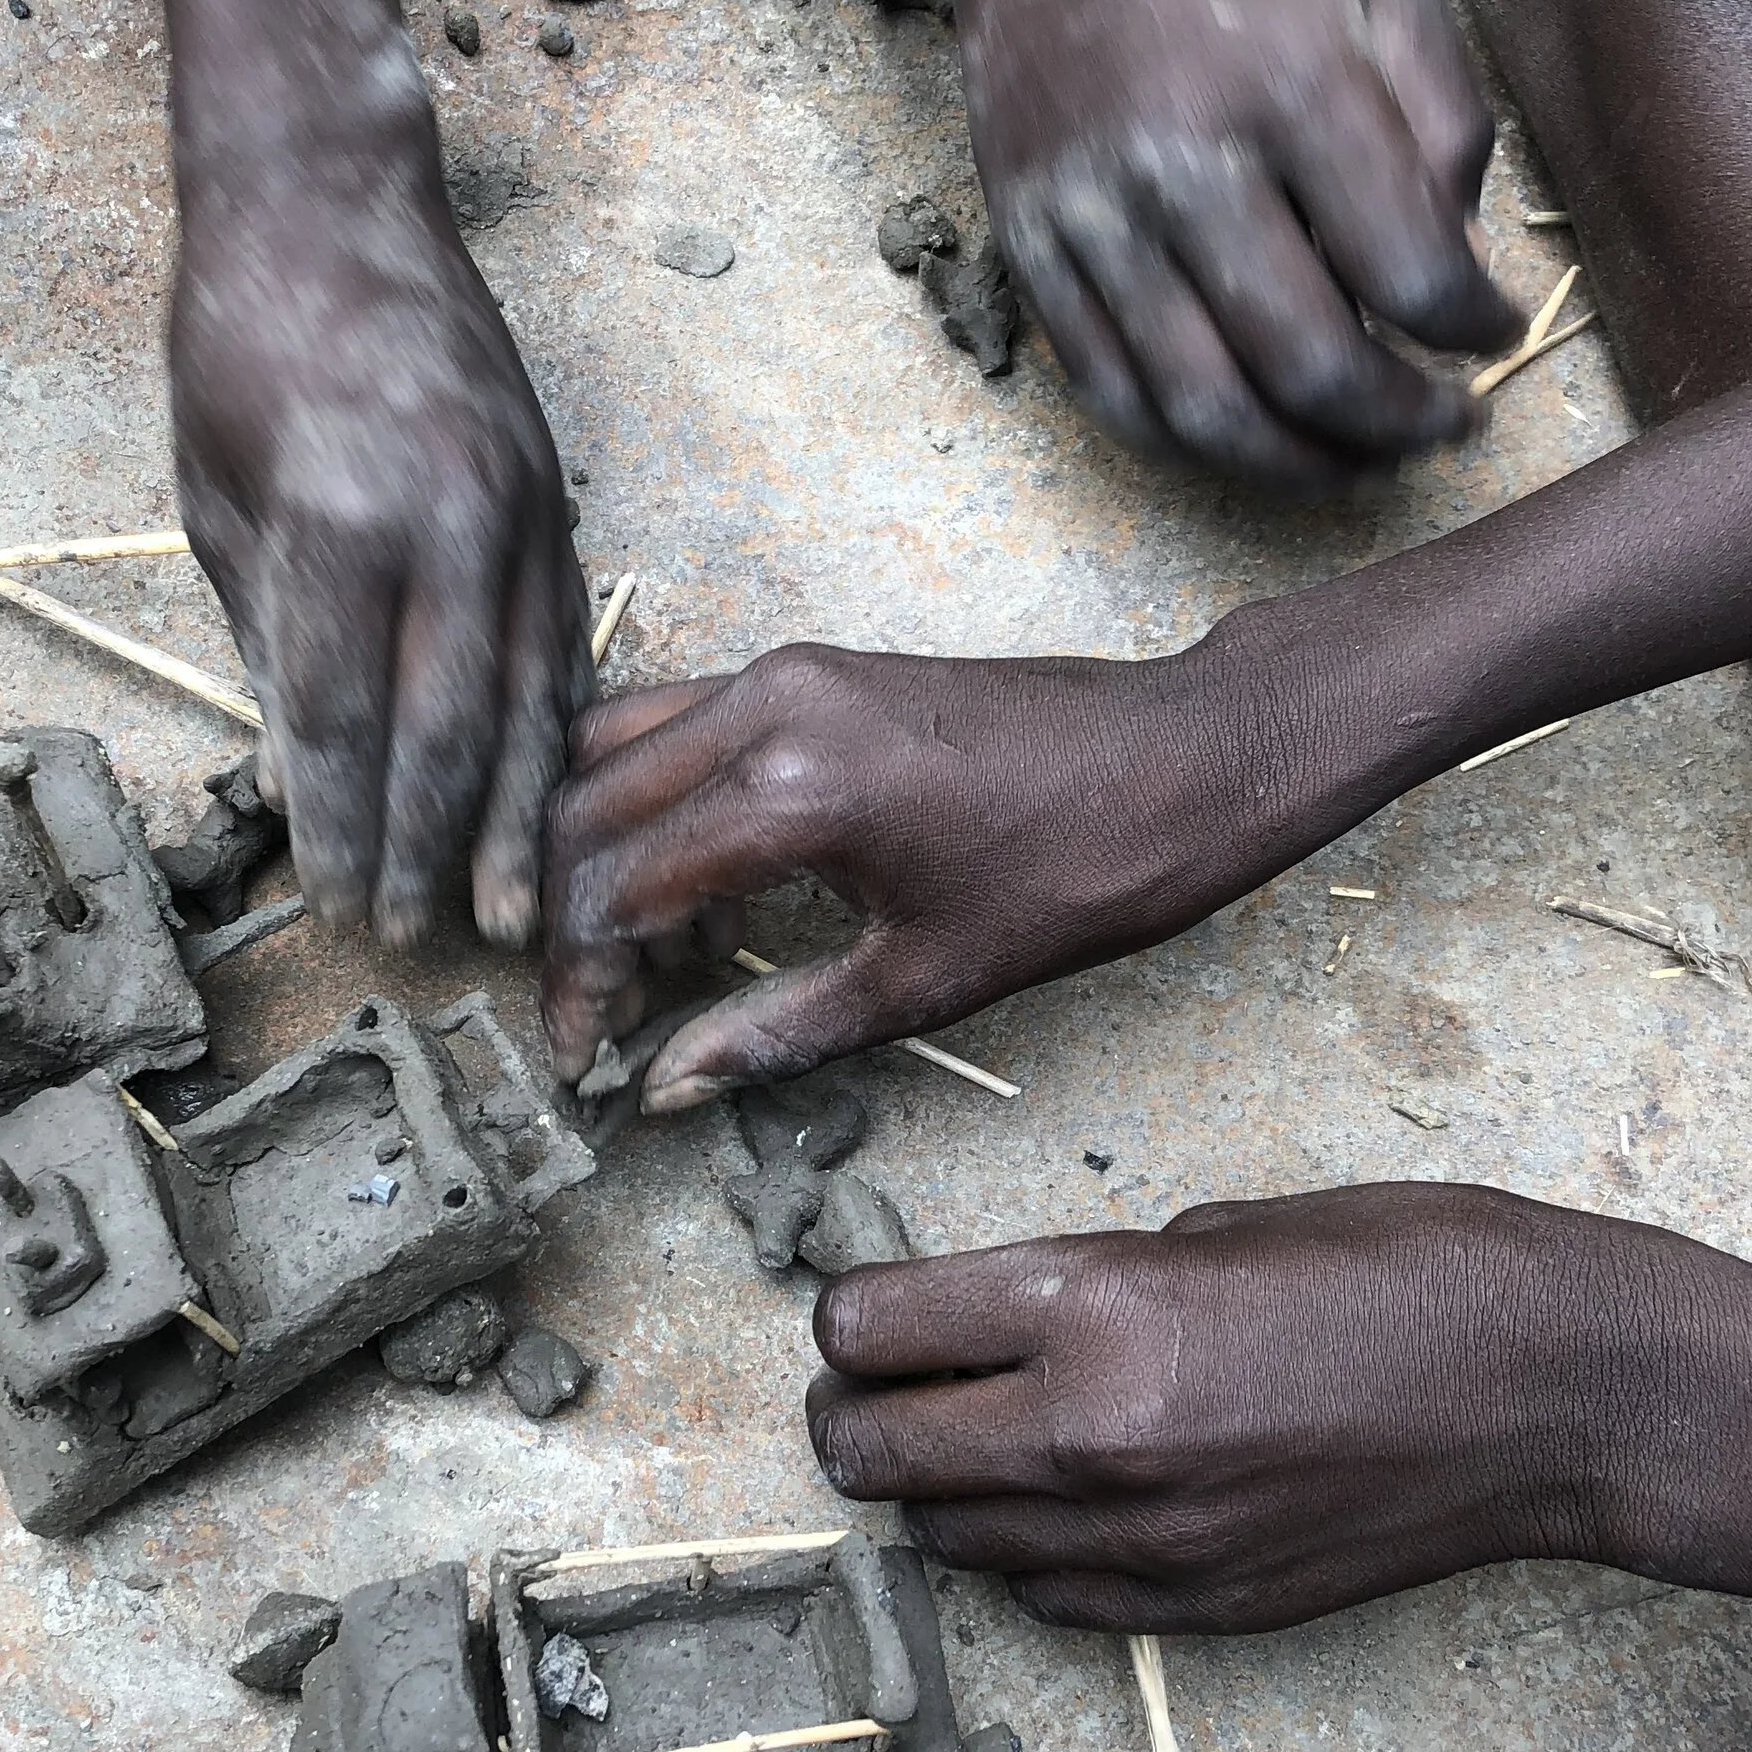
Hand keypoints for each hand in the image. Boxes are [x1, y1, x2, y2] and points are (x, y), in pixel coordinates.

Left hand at [172, 139, 591, 944]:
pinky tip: (560, 799)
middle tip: (426, 937)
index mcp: (341, 519)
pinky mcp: (553, 496)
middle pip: (451, 727)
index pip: (343, 714)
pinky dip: (561, 731)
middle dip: (438, 846)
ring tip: (521, 911)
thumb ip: (266, 640)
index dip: (342, 822)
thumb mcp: (214, 498)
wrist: (332, 198)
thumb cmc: (242, 341)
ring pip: (533, 696)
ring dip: (524, 815)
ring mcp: (517, 506)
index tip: (337, 902)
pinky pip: (566, 639)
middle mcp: (447, 518)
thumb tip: (295, 775)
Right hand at [541, 641, 1252, 1101]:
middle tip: (595, 1010)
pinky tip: (705, 885)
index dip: (580, 983)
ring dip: (603, 849)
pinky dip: (654, 796)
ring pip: (614, 750)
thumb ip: (773, 1034)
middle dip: (569, 917)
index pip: (618, 888)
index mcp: (790, 793)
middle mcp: (766, 708)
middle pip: (587, 808)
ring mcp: (785, 671)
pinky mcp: (810, 664)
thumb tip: (666, 1087)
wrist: (1183, 760)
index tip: (581, 1053)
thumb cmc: (1077, 873)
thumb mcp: (920, 983)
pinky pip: (676, 718)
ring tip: (647, 953)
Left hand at [801, 1183, 1712, 1629]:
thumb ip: (1091, 1277)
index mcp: (1093, 1311)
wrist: (1558, 1393)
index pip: (867, 1330)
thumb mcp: (1223, 1221)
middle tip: (880, 1381)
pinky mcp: (1192, 1608)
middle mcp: (1093, 1437)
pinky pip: (1041, 1594)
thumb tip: (998, 1314)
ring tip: (983, 1434)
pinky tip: (1067, 1496)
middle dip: (855, 1410)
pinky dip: (1025, 1548)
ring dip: (937, 1485)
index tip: (871, 1306)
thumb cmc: (1414, 1271)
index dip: (852, 1315)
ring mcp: (1142, 1540)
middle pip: (868, 1452)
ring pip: (942, 1537)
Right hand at [945, 0, 1515, 490]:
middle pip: (1305, 363)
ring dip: (1295, 463)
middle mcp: (1182, 164)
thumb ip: (1441, 113)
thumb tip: (1455, 259)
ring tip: (1354, 461)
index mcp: (1292, 84)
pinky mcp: (1029, 246)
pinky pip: (1110, 390)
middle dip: (1394, 424)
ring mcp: (1091, 217)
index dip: (1468, 331)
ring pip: (1201, 407)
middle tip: (1440, 428)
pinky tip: (1250, 433)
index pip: (1406, 270)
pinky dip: (1189, 439)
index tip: (1492, 336)